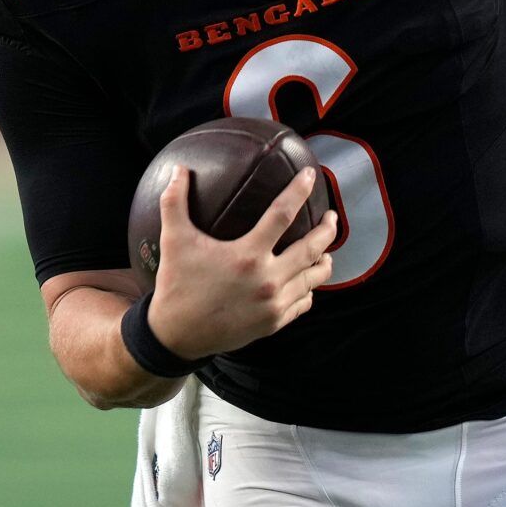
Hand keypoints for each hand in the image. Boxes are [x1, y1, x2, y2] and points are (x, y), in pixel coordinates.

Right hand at [148, 165, 339, 359]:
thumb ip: (175, 202)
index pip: (283, 214)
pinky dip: (309, 288)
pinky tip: (307, 281)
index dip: (299, 191)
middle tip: (332, 216)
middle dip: (328, 229)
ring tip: (326, 249)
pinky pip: (304, 302)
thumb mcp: (174, 241)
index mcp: (247, 255)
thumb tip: (178, 169)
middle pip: (312, 247)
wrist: (176, 336)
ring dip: (324, 260)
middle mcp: (267, 280)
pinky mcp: (274, 323)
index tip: (310, 176)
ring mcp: (274, 304)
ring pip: (314, 277)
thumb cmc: (177, 285)